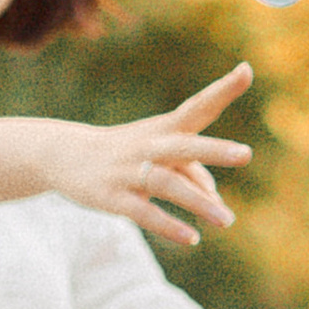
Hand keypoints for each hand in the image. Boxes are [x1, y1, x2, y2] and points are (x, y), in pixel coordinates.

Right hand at [44, 66, 254, 246]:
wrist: (62, 154)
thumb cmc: (125, 151)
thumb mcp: (158, 153)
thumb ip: (190, 172)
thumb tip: (214, 197)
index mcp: (164, 129)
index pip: (197, 106)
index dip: (222, 89)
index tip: (246, 69)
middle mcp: (148, 145)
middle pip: (184, 145)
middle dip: (214, 149)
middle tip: (246, 154)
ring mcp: (128, 171)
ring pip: (167, 184)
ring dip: (198, 203)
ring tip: (227, 220)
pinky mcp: (112, 197)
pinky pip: (143, 213)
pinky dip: (168, 226)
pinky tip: (191, 239)